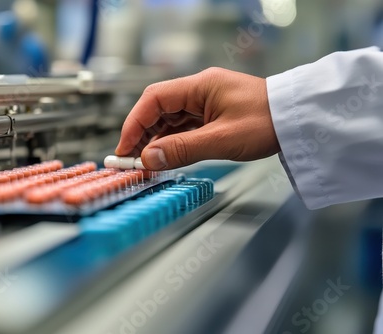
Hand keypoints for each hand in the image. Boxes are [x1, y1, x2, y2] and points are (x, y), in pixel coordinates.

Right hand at [115, 67, 280, 169]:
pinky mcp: (213, 115)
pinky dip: (172, 142)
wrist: (299, 121)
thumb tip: (149, 159)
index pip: (154, 99)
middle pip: (158, 109)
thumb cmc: (268, 123)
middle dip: (142, 134)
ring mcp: (206, 102)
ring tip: (146, 162)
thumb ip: (183, 149)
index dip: (134, 123)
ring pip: (170, 119)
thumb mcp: (223, 139)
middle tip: (132, 160)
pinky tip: (166, 156)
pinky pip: (184, 127)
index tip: (124, 148)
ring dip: (156, 140)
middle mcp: (199, 91)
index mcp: (200, 86)